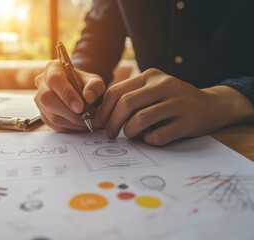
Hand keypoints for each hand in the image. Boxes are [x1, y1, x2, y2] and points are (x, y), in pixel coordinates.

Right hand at [34, 60, 105, 131]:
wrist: (80, 93)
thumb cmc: (85, 85)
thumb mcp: (94, 81)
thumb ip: (95, 86)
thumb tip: (89, 97)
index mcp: (53, 68)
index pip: (55, 80)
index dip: (67, 95)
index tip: (80, 107)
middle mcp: (42, 83)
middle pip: (48, 99)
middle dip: (68, 112)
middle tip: (86, 118)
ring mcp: (39, 99)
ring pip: (50, 115)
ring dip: (71, 122)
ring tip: (87, 121)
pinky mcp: (42, 114)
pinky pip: (53, 125)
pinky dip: (68, 127)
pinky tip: (79, 124)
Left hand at [94, 68, 253, 145]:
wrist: (212, 105)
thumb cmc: (173, 100)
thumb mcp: (153, 89)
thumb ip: (131, 96)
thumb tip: (101, 116)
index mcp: (150, 76)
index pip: (116, 91)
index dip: (103, 110)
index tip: (98, 124)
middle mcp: (164, 85)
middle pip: (125, 104)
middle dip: (112, 123)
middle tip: (111, 135)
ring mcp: (178, 102)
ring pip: (140, 120)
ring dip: (130, 132)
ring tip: (133, 135)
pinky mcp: (188, 121)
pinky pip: (158, 136)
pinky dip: (148, 140)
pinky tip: (151, 138)